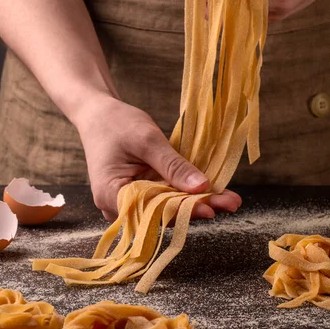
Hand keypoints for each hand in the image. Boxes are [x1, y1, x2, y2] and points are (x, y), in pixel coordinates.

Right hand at [75, 95, 241, 221]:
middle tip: (231, 202)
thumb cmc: (116, 123)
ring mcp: (128, 203)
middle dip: (198, 207)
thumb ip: (173, 165)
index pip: (153, 211)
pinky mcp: (139, 195)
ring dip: (196, 202)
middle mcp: (118, 207)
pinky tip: (212, 192)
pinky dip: (186, 194)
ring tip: (228, 199)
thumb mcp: (147, 140)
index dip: (184, 210)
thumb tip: (202, 187)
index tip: (212, 208)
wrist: (98, 114)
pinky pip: (164, 199)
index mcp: (111, 195)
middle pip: (163, 214)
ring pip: (167, 208)